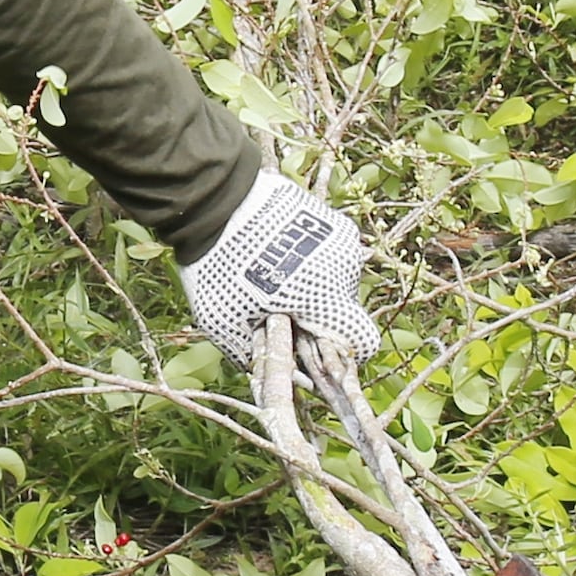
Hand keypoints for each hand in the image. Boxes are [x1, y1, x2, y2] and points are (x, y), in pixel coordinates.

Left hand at [181, 168, 380, 369]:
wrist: (213, 199)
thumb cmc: (218, 267)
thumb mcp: (225, 323)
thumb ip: (256, 356)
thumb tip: (276, 376)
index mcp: (327, 299)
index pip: (362, 343)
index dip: (339, 355)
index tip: (311, 350)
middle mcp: (345, 269)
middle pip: (344, 310)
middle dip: (316, 317)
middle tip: (276, 309)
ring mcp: (341, 239)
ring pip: (335, 281)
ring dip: (312, 286)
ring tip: (270, 274)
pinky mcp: (330, 217)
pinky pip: (329, 253)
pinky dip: (309, 260)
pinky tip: (276, 252)